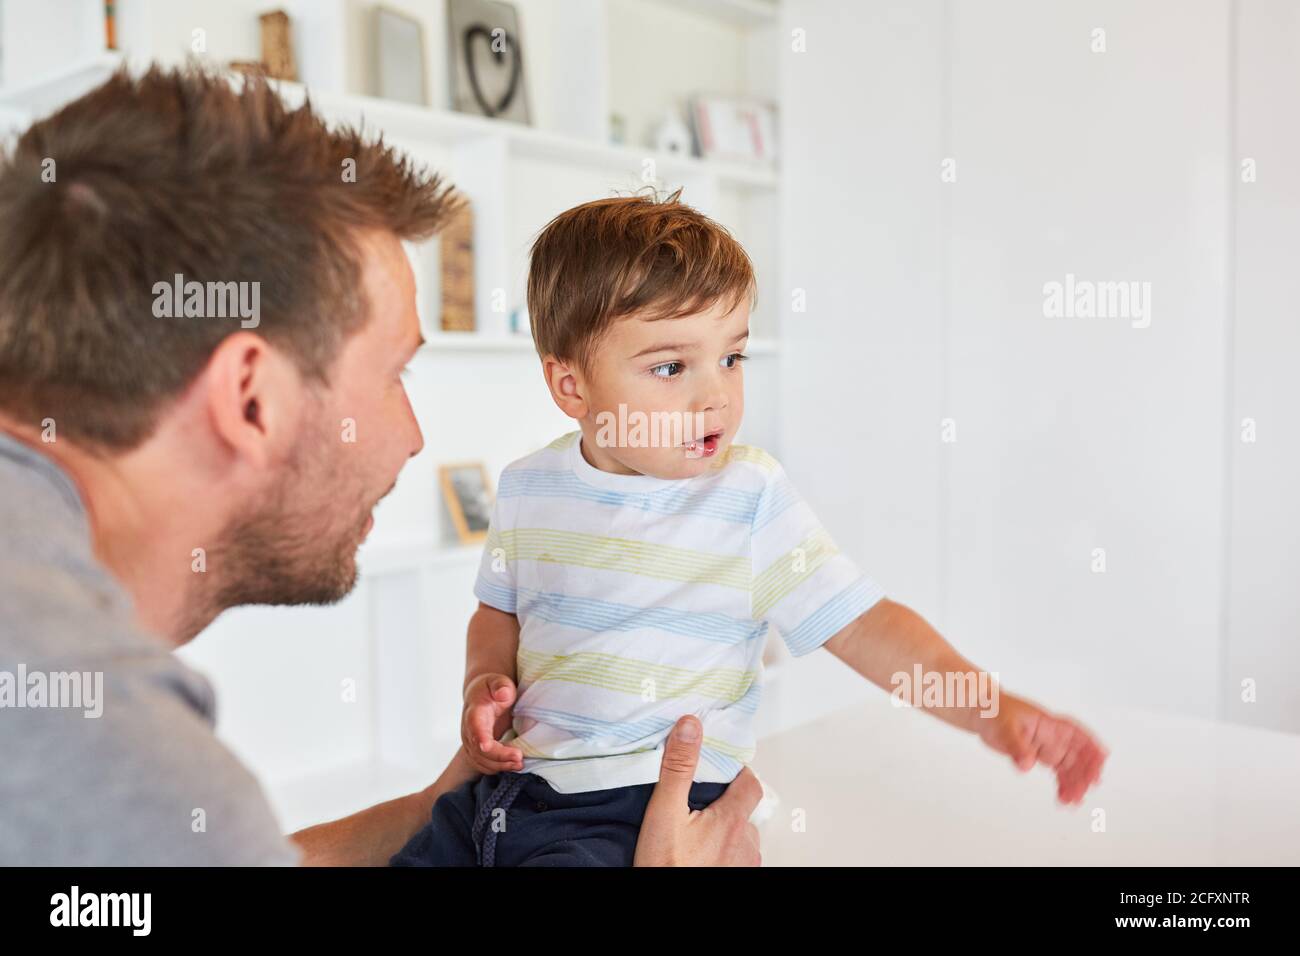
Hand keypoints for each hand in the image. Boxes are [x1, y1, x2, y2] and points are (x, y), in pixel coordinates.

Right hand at [461, 673, 522, 774]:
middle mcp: (468, 731)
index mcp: (474, 712)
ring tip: (520, 764)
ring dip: (501, 765)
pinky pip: (484, 765)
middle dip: (499, 756)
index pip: (474, 727)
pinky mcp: (476, 752)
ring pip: (482, 761)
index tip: (487, 746)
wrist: (480, 696)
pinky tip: (513, 766)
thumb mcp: (497, 681)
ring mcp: (471, 743)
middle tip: (519, 758)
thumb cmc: (491, 688)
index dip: (480, 737)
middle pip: (479, 749)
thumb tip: (503, 694)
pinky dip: (498, 768)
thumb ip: (500, 686)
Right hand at [634, 716, 762, 865]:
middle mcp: (746, 844)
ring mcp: (744, 866)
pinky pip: (736, 861)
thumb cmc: (665, 866)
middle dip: (725, 804)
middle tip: (698, 804)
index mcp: (732, 820)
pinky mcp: (736, 880)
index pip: (751, 783)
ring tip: (696, 832)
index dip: (738, 772)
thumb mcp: (664, 811)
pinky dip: (722, 854)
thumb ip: (678, 767)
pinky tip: (699, 855)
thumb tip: (690, 726)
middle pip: (744, 811)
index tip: (721, 768)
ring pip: (741, 838)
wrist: (666, 911)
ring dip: (724, 832)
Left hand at [979, 693, 1107, 804]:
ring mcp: (1047, 747)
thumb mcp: (1005, 726)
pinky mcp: (1039, 756)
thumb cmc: (997, 711)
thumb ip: (1017, 746)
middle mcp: (1052, 737)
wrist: (983, 714)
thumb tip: (1026, 765)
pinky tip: (1063, 798)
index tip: (1102, 758)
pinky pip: (1057, 772)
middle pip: (1076, 755)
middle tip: (1082, 792)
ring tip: (1072, 801)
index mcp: (1048, 724)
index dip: (1091, 745)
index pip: (1076, 733)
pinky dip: (1062, 785)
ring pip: (1068, 767)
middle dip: (1083, 773)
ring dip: (1074, 783)